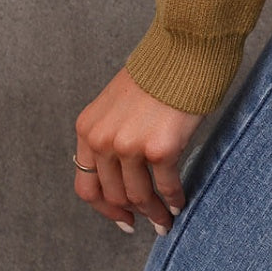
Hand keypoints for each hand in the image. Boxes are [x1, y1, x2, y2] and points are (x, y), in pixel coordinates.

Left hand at [74, 67, 206, 234]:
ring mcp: (130, 146)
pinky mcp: (160, 149)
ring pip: (138, 196)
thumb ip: (113, 134)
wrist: (185, 47)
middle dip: (132, 213)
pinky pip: (166, 186)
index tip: (122, 218)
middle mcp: (103, 140)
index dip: (104, 208)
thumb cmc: (160, 71)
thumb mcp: (119, 103)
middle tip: (150, 222)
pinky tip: (181, 201)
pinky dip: (174, 199)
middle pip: (113, 195)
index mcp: (88, 129)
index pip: (86, 185)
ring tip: (167, 219)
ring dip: (154, 213)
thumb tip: (123, 174)